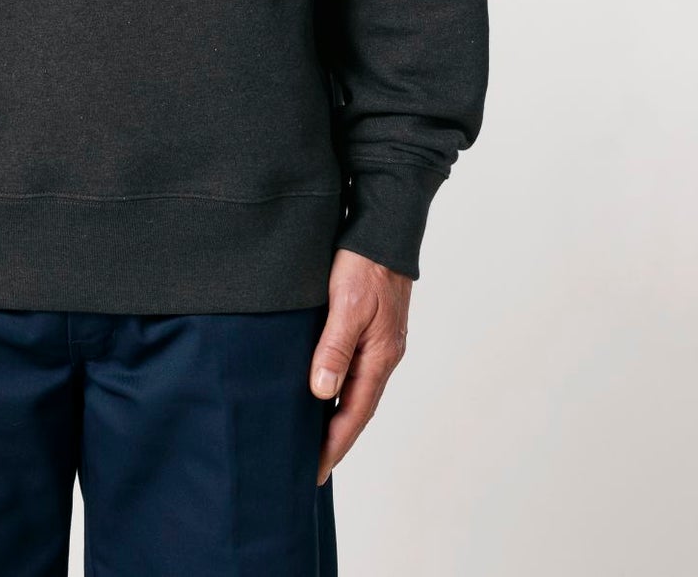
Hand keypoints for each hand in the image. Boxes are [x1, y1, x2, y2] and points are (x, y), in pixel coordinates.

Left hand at [309, 247, 411, 484]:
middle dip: (337, 438)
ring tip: (315, 436)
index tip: (315, 470)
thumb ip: (334, 348)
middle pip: (359, 408)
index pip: (355, 413)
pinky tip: (326, 389)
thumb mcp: (346, 305)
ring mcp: (381, 342)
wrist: (385, 228)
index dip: (334, 444)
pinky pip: (356, 369)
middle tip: (312, 465)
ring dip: (339, 415)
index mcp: (379, 356)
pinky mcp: (373, 328)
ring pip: (358, 389)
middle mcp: (383, 355)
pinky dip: (342, 388)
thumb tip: (323, 394)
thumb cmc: (364, 264)